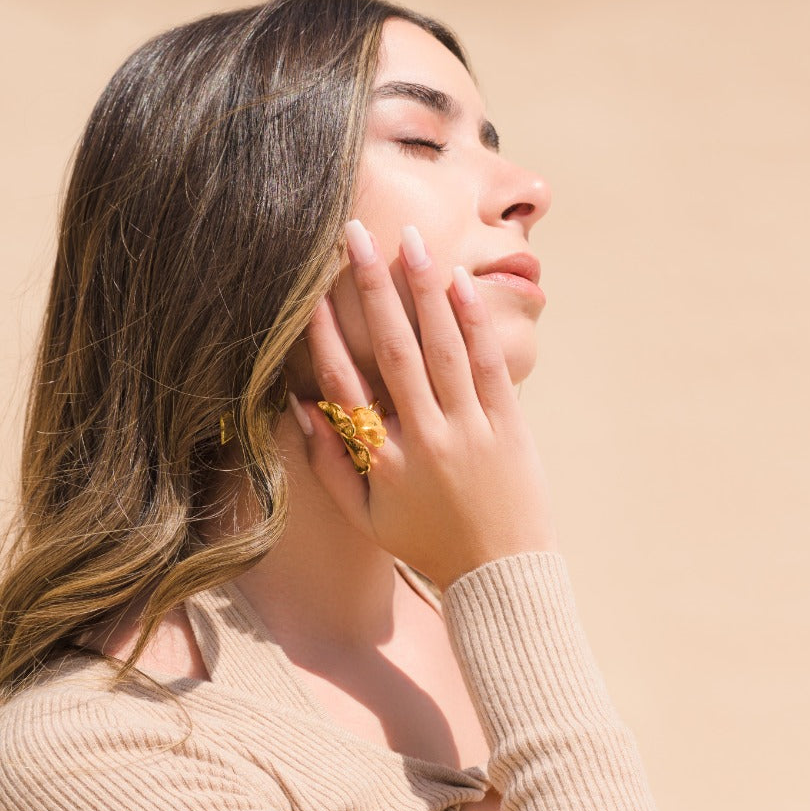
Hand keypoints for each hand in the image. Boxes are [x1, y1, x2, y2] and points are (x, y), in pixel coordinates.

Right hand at [290, 219, 558, 590]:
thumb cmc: (427, 544)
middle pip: (393, 351)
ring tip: (411, 242)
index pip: (345, 384)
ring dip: (426, 291)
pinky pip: (489, 366)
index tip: (310, 291)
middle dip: (373, 289)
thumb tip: (300, 408)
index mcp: (383, 462)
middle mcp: (425, 439)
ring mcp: (470, 430)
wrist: (501, 573)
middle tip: (356, 237)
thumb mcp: (366, 519)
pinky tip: (460, 283)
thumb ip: (328, 465)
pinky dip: (474, 323)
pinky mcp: (508, 426)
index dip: (324, 334)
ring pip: (444, 348)